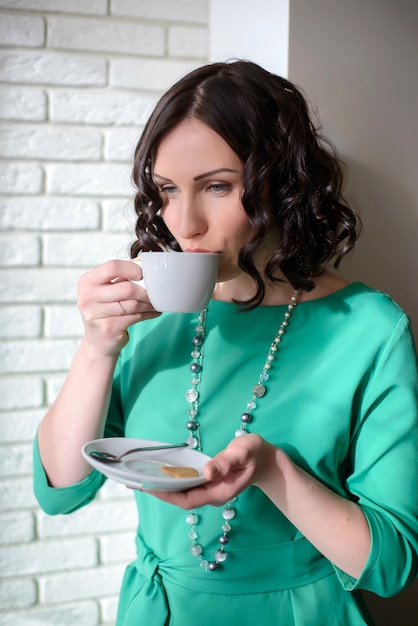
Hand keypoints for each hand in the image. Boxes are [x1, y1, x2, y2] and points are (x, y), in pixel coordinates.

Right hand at [78, 259, 160, 355]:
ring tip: (155, 303)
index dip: (132, 269)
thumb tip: (146, 267)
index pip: (112, 267)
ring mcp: (96, 314)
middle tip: (155, 293)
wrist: (98, 341)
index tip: (142, 275)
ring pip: (133, 304)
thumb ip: (120, 278)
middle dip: (145, 291)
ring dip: (149, 304)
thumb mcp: (105, 291)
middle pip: (126, 288)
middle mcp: (87, 297)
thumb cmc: (105, 310)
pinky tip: (154, 312)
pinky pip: (135, 317)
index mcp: (87, 281)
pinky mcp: (108, 328)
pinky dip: (148, 314)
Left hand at [147, 434, 277, 508]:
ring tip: (140, 476)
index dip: (165, 495)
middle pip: (179, 498)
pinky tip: (160, 472)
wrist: (266, 460)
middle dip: (157, 491)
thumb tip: (206, 471)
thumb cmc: (255, 454)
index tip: (146, 486)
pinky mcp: (208, 482)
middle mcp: (211, 494)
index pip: (185, 499)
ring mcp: (209, 489)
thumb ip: (226, 462)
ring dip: (162, 486)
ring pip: (181, 493)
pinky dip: (172, 479)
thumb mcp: (243, 453)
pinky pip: (186, 484)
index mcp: (218, 492)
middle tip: (133, 480)